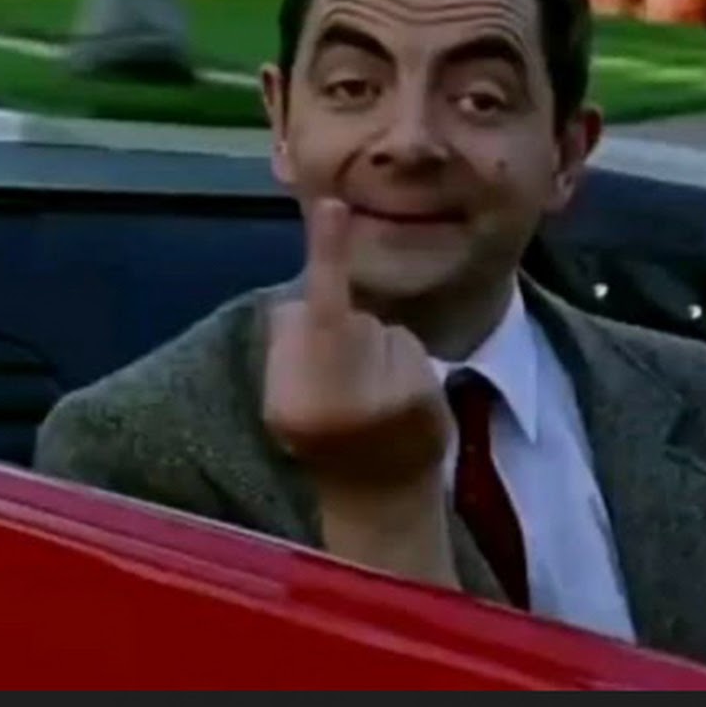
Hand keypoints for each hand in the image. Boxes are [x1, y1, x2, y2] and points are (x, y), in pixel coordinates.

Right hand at [264, 198, 456, 586]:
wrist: (377, 501)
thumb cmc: (326, 439)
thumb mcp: (286, 400)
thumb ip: (292, 344)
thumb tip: (309, 296)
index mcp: (285, 399)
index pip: (306, 313)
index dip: (325, 254)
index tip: (334, 205)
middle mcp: (329, 397)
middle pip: (341, 315)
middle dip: (347, 334)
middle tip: (348, 386)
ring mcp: (380, 399)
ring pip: (380, 329)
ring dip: (379, 350)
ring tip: (376, 399)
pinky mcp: (419, 400)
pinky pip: (409, 348)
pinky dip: (407, 366)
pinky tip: (403, 405)